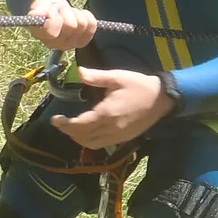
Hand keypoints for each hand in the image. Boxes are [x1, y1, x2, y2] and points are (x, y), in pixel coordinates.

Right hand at [27, 0, 96, 51]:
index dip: (54, 16)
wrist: (54, 11)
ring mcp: (71, 45)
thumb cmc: (45, 9)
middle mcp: (56, 45)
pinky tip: (78, 15)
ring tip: (68, 13)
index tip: (51, 11)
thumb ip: (36, 12)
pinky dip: (87, 15)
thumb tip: (37, 15)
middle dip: (66, 12)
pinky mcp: (83, 41)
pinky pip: (92, 25)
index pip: (52, 30)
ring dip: (76, 13)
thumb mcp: (38, 8)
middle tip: (60, 11)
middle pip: (70, 25)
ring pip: (82, 24)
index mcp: (42, 36)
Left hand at [52, 67, 173, 148]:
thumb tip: (79, 72)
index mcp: (106, 113)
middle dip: (69, 131)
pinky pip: (102, 145)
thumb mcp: (117, 77)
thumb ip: (97, 77)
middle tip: (61, 123)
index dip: (64, 124)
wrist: (162, 99)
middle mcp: (110, 128)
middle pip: (82, 137)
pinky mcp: (124, 138)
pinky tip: (89, 133)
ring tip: (72, 129)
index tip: (55, 119)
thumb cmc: (139, 86)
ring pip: (91, 144)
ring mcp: (117, 136)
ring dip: (79, 139)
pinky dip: (91, 141)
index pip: (79, 125)